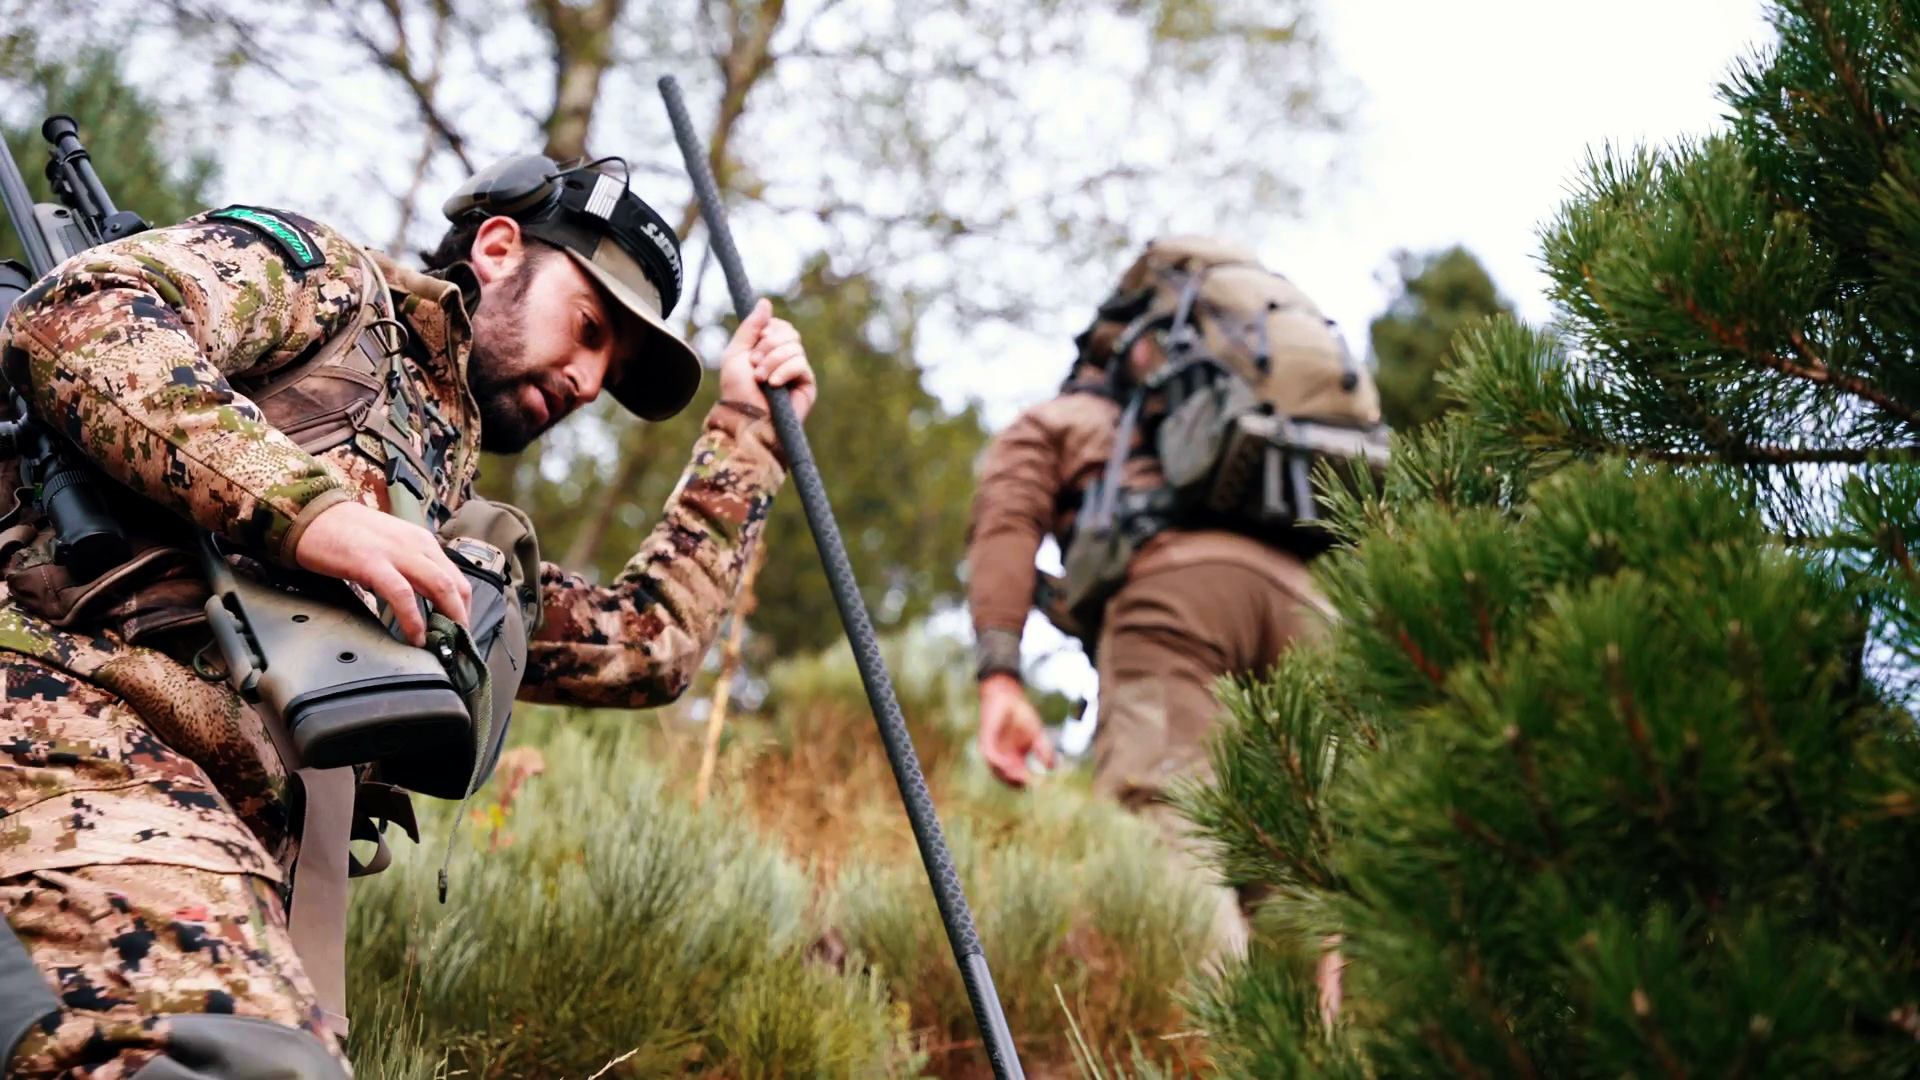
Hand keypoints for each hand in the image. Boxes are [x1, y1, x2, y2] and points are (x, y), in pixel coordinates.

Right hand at [294, 500, 471, 646]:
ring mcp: (396, 553)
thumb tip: (424, 601)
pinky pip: (402, 594)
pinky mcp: (372, 563)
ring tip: (444, 645)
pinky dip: (413, 618)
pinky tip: (415, 636)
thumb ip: (410, 569)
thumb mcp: (392, 547)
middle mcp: (417, 545)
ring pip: (439, 587)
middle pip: (456, 585)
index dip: (464, 608)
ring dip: (447, 620)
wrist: (313, 516)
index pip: (458, 578)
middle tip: (459, 646)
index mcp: (422, 542)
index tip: (460, 632)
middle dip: (462, 619)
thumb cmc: (349, 534)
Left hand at [719, 298, 817, 423]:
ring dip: (773, 361)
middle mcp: (784, 358)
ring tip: (761, 379)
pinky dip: (784, 371)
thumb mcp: (736, 354)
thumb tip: (765, 302)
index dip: (768, 331)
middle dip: (769, 346)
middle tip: (755, 365)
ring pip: (795, 347)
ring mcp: (796, 371)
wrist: (746, 419)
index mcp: (768, 350)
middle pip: (790, 333)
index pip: (778, 326)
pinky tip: (773, 385)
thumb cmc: (737, 392)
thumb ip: (750, 327)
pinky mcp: (807, 384)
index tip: (755, 346)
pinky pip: (801, 363)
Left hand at [977, 672, 1054, 787]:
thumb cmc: (1021, 714)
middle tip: (1027, 783)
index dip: (1026, 782)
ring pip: (996, 769)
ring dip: (1006, 774)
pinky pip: (989, 754)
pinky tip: (1008, 763)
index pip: (1017, 777)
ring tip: (1020, 776)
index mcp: (1014, 757)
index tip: (1038, 784)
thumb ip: (1044, 749)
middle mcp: (1002, 756)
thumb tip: (1053, 767)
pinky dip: (998, 761)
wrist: (1007, 695)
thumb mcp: (1037, 733)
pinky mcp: (986, 739)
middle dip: (1015, 782)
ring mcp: (993, 749)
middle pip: (1005, 777)